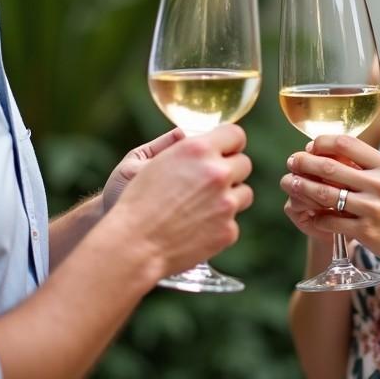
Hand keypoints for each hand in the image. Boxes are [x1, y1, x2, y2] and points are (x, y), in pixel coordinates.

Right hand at [107, 124, 253, 278]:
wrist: (135, 245)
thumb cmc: (138, 201)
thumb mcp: (156, 161)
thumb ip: (186, 146)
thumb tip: (206, 141)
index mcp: (199, 150)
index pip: (235, 135)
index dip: (229, 143)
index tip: (224, 151)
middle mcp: (217, 173)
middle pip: (244, 164)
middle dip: (230, 171)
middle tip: (208, 182)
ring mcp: (226, 203)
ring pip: (244, 193)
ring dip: (229, 197)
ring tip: (202, 206)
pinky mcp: (228, 230)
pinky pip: (233, 221)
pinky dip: (219, 224)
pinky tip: (196, 228)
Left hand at [284, 135, 379, 270]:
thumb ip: (370, 166)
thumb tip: (334, 153)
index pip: (345, 143)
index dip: (321, 142)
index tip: (310, 147)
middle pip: (329, 167)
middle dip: (303, 163)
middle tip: (292, 162)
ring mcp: (372, 209)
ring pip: (324, 194)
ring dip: (302, 187)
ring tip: (290, 183)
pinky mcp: (365, 232)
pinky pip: (330, 221)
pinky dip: (315, 217)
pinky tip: (309, 214)